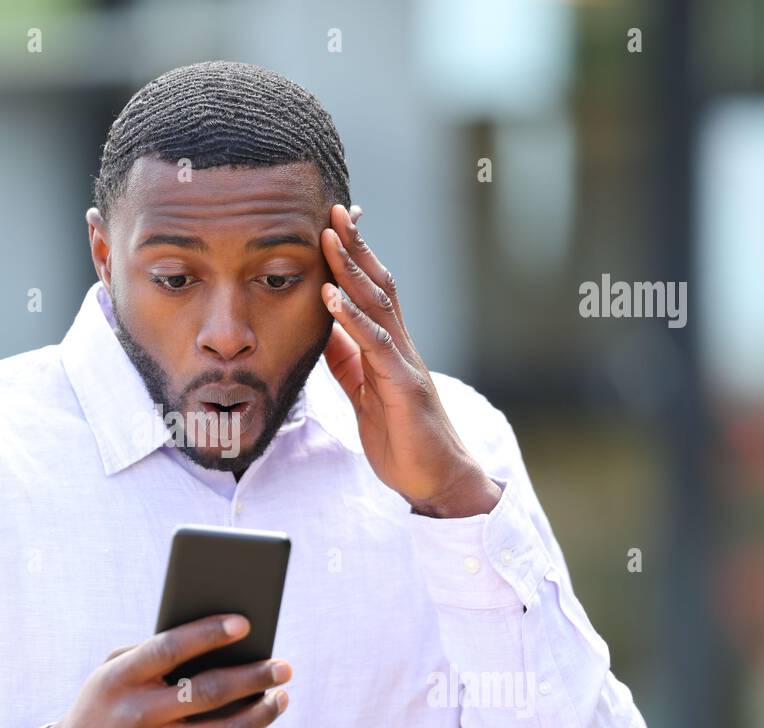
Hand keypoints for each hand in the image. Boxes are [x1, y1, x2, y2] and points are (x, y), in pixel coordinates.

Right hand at [27, 614, 291, 727]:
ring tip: (280, 697)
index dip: (209, 633)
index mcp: (120, 679)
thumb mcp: (111, 673)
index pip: (170, 648)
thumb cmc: (105, 706)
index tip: (245, 623)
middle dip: (256, 677)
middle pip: (209, 692)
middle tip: (283, 666)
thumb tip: (221, 644)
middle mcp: (136, 715)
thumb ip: (153, 655)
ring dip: (263, 713)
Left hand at [318, 203, 501, 517]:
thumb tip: (325, 330)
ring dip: (351, 269)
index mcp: (388, 349)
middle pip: (378, 285)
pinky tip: (331, 297)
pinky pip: (375, 345)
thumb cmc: (404, 440)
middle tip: (334, 209)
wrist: (437, 481)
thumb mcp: (365, 393)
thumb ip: (348, 361)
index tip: (331, 225)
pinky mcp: (404, 386)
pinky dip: (351, 318)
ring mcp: (404, 363)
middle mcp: (400, 347)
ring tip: (328, 238)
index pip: (371, 292)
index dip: (353, 258)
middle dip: (355, 246)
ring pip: (378, 305)